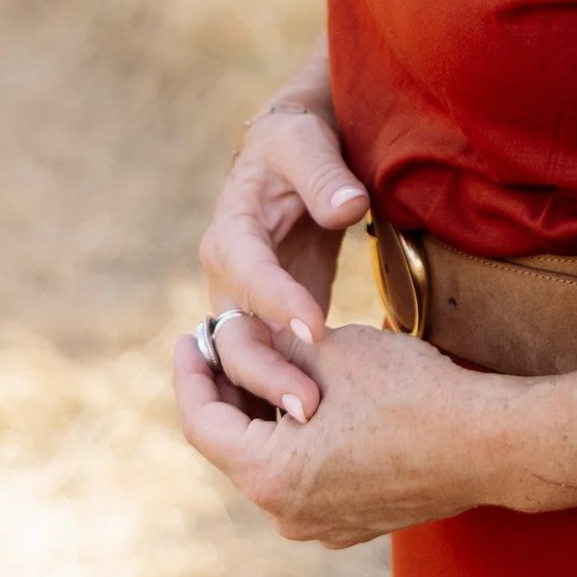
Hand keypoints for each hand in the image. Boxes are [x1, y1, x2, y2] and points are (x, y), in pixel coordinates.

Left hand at [171, 319, 512, 546]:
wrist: (487, 445)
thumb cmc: (409, 393)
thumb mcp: (328, 350)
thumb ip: (267, 343)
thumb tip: (229, 334)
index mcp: (269, 476)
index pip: (201, 422)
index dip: (191, 372)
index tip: (188, 334)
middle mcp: (285, 515)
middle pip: (235, 444)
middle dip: (230, 389)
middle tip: (229, 337)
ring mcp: (319, 526)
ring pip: (272, 461)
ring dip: (266, 413)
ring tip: (274, 359)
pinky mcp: (351, 523)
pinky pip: (307, 477)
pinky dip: (299, 438)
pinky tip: (316, 399)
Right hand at [197, 81, 367, 421]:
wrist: (288, 161)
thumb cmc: (296, 146)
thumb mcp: (306, 143)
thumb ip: (325, 175)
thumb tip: (349, 207)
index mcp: (230, 234)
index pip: (248, 273)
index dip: (278, 301)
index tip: (314, 328)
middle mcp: (228, 280)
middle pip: (236, 338)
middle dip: (268, 374)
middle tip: (309, 408)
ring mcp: (246, 309)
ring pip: (248, 365)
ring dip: (273, 397)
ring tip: (313, 428)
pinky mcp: (269, 326)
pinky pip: (271, 367)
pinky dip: (286, 395)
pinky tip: (318, 432)